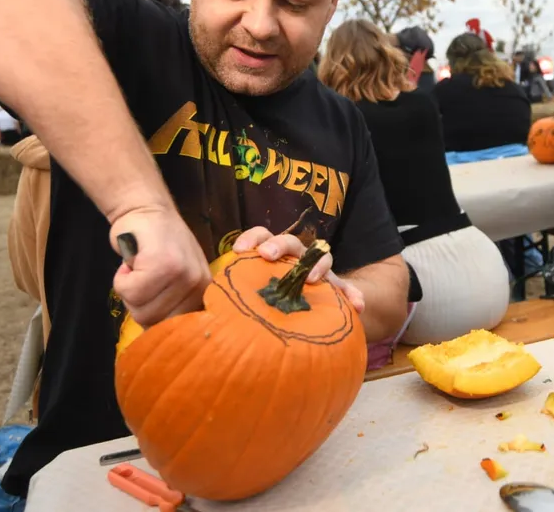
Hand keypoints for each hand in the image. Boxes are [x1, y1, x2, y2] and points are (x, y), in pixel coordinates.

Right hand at [109, 207, 211, 326]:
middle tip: (141, 278)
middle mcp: (198, 285)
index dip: (155, 321)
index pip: (178, 331)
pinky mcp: (162, 264)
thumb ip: (173, 304)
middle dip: (137, 304)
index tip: (149, 304)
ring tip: (138, 267)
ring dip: (128, 289)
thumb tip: (162, 340)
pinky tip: (132, 262)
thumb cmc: (157, 244)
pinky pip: (129, 291)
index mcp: (204, 292)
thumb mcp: (176, 276)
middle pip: (154, 322)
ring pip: (140, 309)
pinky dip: (121, 278)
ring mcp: (182, 274)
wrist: (146, 209)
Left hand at [232, 227, 365, 312]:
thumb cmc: (266, 302)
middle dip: (279, 246)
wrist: (300, 316)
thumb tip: (197, 317)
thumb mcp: (249, 298)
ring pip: (321, 258)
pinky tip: (356, 307)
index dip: (251, 239)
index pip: (260, 237)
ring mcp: (317, 272)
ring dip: (317, 265)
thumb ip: (231, 300)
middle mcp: (295, 258)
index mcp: (270, 255)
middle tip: (266, 256)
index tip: (238, 251)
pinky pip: (347, 289)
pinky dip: (353, 296)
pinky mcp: (336, 289)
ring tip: (312, 280)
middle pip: (289, 242)